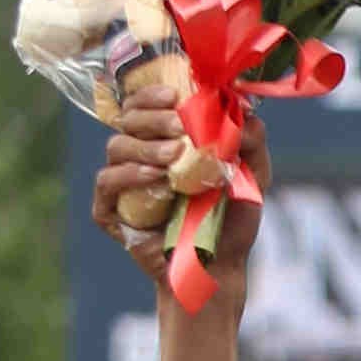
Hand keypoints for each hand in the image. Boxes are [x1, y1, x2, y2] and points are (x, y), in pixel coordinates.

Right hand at [94, 90, 263, 296]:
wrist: (220, 265)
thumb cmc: (231, 219)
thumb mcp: (253, 176)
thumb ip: (252, 140)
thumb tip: (245, 109)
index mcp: (162, 139)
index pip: (144, 104)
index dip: (153, 94)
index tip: (174, 95)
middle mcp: (137, 155)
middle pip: (128, 119)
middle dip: (153, 117)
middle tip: (179, 126)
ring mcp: (121, 183)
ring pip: (116, 146)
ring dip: (145, 147)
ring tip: (172, 157)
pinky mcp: (109, 210)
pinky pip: (107, 182)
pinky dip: (129, 175)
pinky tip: (155, 177)